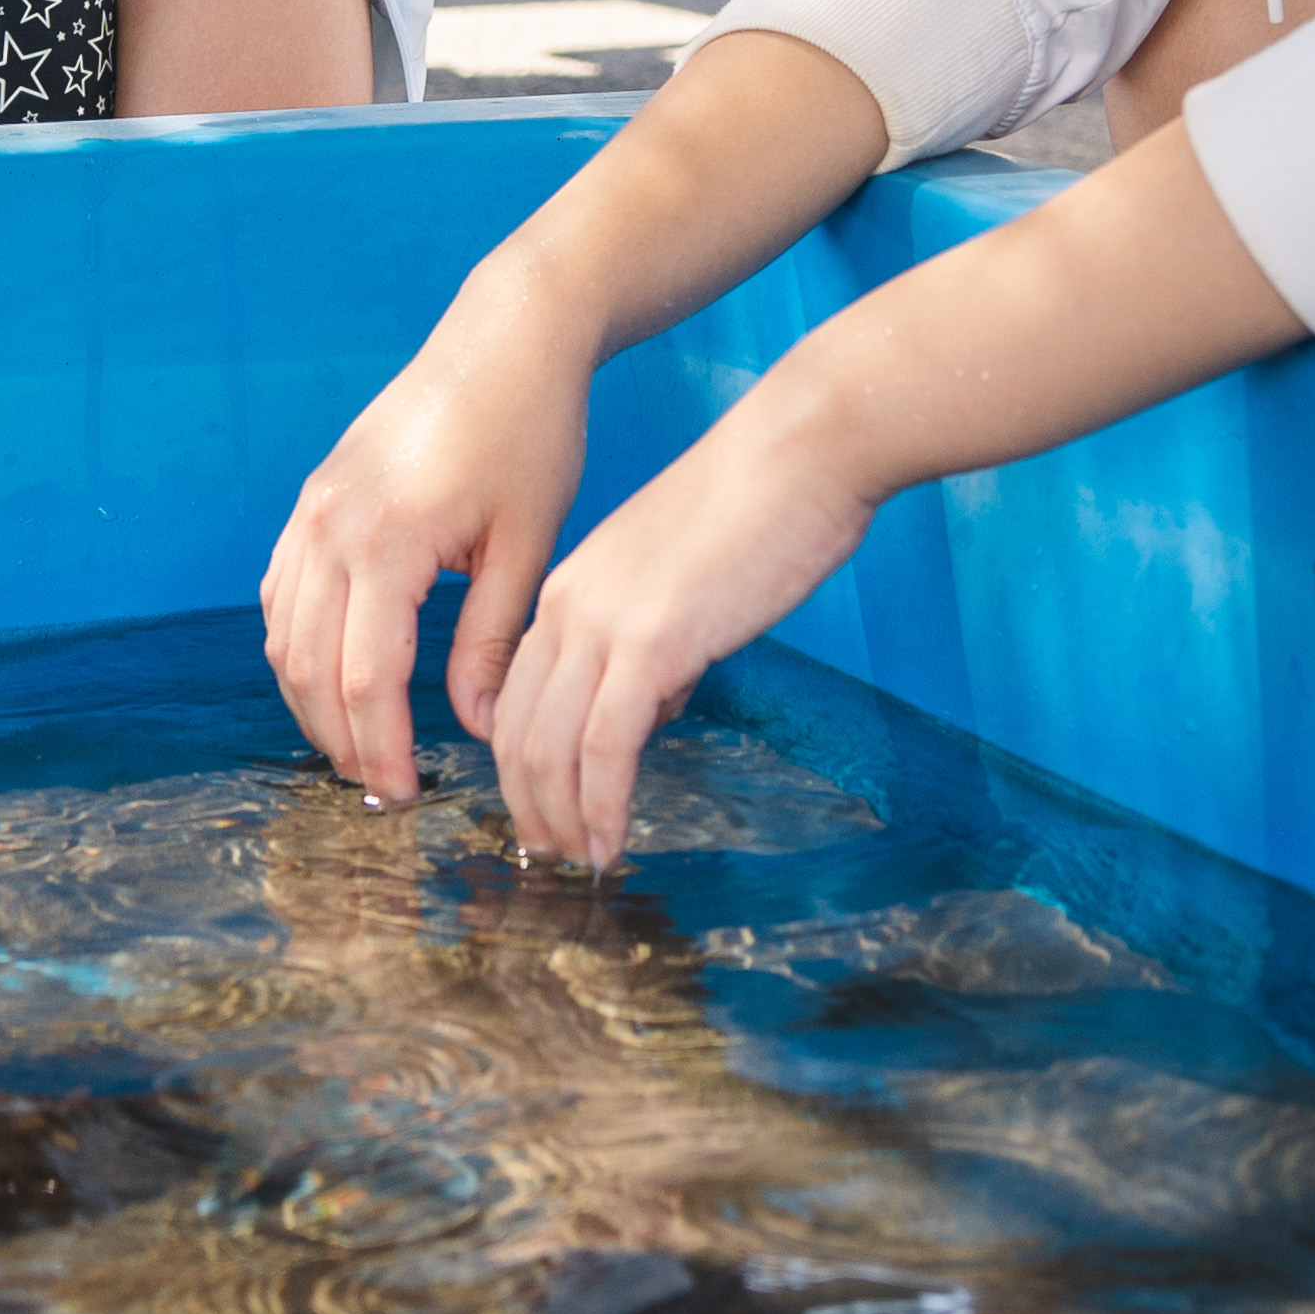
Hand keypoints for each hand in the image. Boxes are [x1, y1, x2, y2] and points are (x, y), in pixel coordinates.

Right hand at [263, 273, 596, 804]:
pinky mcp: (313, 498)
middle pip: (309, 667)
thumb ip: (490, 640)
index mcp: (387, 541)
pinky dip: (294, 646)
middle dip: (340, 739)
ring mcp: (312, 509)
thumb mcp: (525, 545)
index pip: (365, 677)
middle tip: (383, 790)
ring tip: (357, 747)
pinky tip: (331, 678)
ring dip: (310, 701)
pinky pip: (280, 590)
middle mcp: (331, 526)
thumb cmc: (530, 432)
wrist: (502, 339)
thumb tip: (474, 727)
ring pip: (281, 634)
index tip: (408, 796)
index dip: (380, 747)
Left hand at [488, 385, 877, 868]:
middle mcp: (568, 609)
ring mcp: (604, 626)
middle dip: (528, 805)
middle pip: (516, 731)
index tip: (542, 812)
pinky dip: (603, 805)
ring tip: (582, 860)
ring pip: (550, 749)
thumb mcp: (678, 581)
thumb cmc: (757, 508)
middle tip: (551, 855)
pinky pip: (607, 748)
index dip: (520, 766)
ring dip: (561, 818)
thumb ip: (653, 641)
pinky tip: (615, 841)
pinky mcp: (653, 644)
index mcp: (568, 590)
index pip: (515, 695)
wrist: (799, 453)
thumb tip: (657, 704)